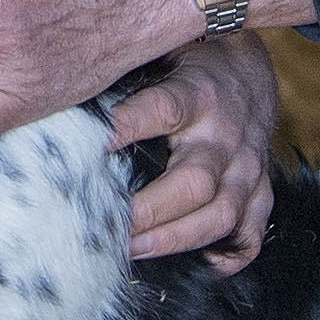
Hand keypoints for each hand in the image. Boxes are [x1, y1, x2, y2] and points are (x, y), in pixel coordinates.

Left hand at [106, 32, 277, 272]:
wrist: (250, 65)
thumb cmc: (192, 63)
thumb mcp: (161, 54)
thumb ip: (123, 76)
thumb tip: (59, 94)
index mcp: (197, 95)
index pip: (161, 110)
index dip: (125, 128)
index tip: (89, 149)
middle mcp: (225, 135)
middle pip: (193, 184)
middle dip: (147, 212)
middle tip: (108, 226)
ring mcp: (248, 166)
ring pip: (221, 215)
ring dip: (175, 239)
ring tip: (134, 250)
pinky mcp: (260, 188)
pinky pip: (252, 232)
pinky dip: (230, 255)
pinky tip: (202, 265)